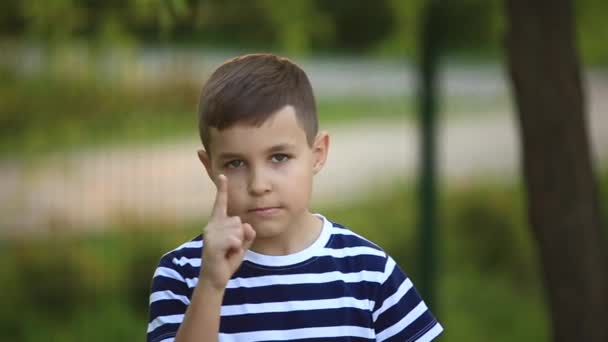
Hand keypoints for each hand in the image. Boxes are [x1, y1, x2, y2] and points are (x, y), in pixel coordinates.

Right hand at [200, 174, 255, 290]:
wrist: (214, 278)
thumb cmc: (227, 259)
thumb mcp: (242, 244)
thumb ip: (247, 233)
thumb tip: (247, 226)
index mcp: (217, 223)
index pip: (221, 203)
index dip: (222, 189)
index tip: (222, 175)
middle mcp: (212, 225)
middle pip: (239, 221)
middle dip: (241, 236)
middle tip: (231, 248)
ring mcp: (210, 233)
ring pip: (238, 230)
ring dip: (238, 244)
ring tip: (228, 252)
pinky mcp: (212, 243)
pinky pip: (235, 240)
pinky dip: (235, 249)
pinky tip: (226, 255)